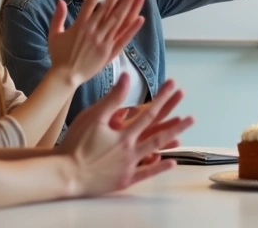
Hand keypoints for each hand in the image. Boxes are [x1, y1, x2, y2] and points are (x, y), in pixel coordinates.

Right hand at [47, 0, 145, 86]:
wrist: (66, 77)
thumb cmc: (59, 55)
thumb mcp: (54, 34)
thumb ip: (58, 17)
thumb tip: (60, 0)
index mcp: (79, 27)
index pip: (89, 5)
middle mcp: (93, 32)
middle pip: (109, 10)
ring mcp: (103, 42)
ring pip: (119, 20)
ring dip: (130, 6)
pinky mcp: (110, 52)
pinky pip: (123, 39)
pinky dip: (132, 29)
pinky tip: (141, 18)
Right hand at [58, 74, 193, 195]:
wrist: (66, 173)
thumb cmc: (76, 144)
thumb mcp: (93, 116)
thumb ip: (113, 98)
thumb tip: (127, 77)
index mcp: (125, 133)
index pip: (150, 113)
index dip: (163, 99)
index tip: (174, 88)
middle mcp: (132, 149)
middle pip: (158, 134)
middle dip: (175, 123)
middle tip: (192, 118)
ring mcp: (129, 166)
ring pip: (155, 152)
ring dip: (170, 143)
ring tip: (183, 137)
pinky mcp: (124, 180)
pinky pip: (146, 174)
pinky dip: (158, 167)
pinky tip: (170, 162)